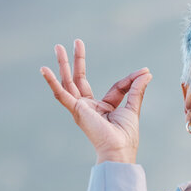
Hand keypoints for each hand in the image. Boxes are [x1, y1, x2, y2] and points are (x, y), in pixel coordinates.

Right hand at [40, 39, 151, 163]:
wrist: (119, 149)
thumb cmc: (125, 135)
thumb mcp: (133, 107)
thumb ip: (136, 89)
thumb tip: (146, 72)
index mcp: (103, 108)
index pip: (114, 88)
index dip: (129, 80)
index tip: (142, 73)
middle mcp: (88, 107)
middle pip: (81, 79)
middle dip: (78, 61)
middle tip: (76, 41)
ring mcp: (80, 108)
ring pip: (68, 82)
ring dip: (63, 64)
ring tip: (57, 47)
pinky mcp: (76, 110)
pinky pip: (61, 94)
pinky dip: (52, 82)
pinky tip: (43, 69)